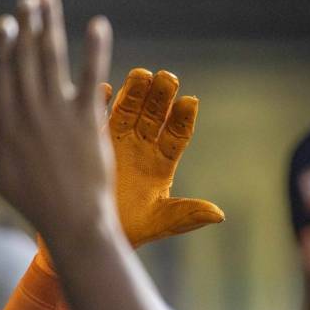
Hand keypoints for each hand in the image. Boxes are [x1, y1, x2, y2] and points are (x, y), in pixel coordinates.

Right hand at [0, 0, 113, 241]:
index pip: (2, 73)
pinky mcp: (88, 119)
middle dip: (27, 25)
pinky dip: (95, 49)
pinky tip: (98, 25)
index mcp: (7, 122)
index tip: (6, 21)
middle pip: (26, 58)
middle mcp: (29, 112)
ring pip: (51, 59)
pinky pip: (92, 76)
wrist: (74, 220)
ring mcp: (59, 114)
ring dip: (50, 26)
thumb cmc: (34, 201)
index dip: (3, 46)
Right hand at [107, 68, 223, 246]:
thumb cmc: (131, 231)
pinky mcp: (91, 142)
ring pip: (128, 109)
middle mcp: (141, 147)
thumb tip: (219, 215)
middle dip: (161, 96)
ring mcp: (116, 141)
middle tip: (167, 77)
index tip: (190, 101)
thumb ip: (188, 215)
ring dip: (134, 92)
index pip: (177, 134)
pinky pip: (96, 118)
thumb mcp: (162, 222)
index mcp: (162, 163)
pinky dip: (98, 104)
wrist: (90, 236)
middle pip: (154, 115)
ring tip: (141, 74)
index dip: (183, 118)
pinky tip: (101, 89)